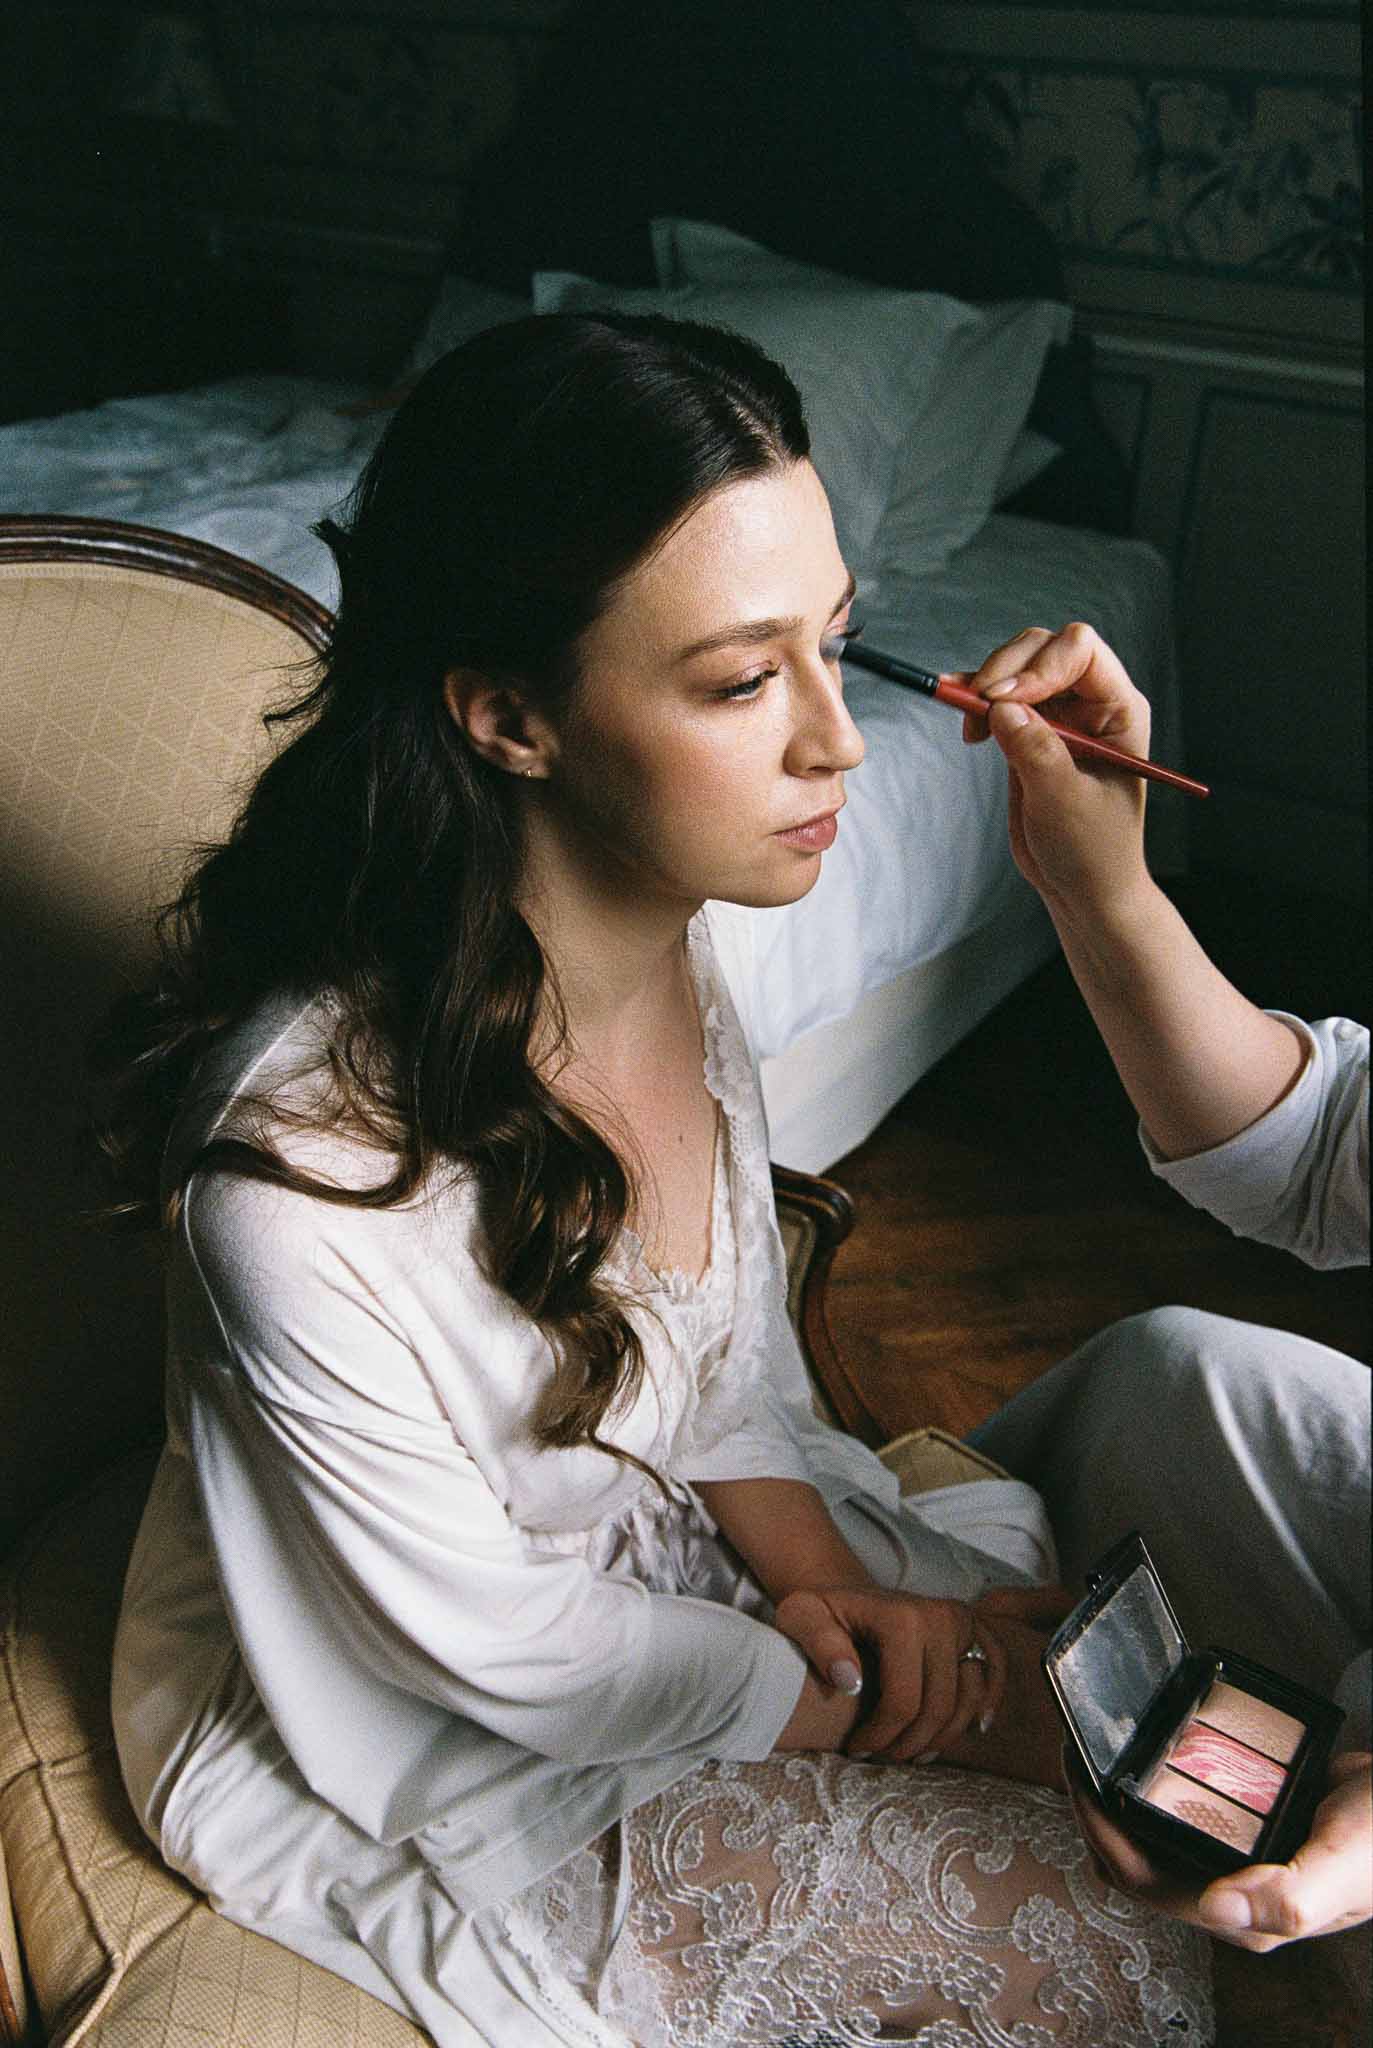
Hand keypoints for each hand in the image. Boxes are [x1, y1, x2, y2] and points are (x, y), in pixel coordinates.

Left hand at [773, 1586, 1006, 1762]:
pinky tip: (973, 1728)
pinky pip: (995, 1673)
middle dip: (909, 1744)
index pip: (904, 1700)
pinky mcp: (977, 1629)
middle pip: (939, 1706)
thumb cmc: (822, 1612)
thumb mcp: (800, 1618)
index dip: (881, 1737)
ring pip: (969, 1699)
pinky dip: (988, 1702)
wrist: (850, 1596)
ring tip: (912, 1752)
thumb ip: (818, 1644)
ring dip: (943, 1736)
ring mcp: (964, 1621)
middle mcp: (941, 1616)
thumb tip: (849, 1681)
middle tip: (882, 1758)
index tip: (857, 1751)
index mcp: (901, 1617)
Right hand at [958, 623, 1152, 923]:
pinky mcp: (1028, 732)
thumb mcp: (1065, 802)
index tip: (1003, 698)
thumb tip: (1001, 706)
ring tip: (968, 720)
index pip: (1081, 652)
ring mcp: (1058, 715)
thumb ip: (1036, 750)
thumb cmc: (1093, 850)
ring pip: (1017, 667)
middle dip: (1006, 669)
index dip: (1040, 665)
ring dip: (985, 683)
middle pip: (1044, 649)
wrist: (1084, 887)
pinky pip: (998, 699)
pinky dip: (974, 699)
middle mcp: (1091, 703)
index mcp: (1118, 710)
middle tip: (978, 705)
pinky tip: (958, 708)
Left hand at [1065, 1745, 1372, 1949]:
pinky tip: (1150, 1758)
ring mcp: (1238, 1868)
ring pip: (1154, 1843)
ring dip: (1119, 1804)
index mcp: (1245, 1916)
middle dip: (1096, 1817)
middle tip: (1077, 1757)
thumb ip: (1288, 1893)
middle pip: (1136, 1865)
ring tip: (1102, 1754)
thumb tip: (1219, 1908)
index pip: (1143, 1883)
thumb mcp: (1342, 1864)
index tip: (1079, 1779)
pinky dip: (1156, 1792)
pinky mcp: (1246, 1838)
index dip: (1100, 1834)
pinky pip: (1183, 1820)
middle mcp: (1233, 1898)